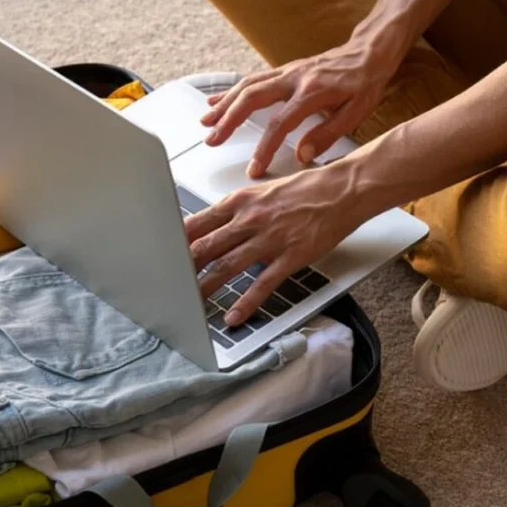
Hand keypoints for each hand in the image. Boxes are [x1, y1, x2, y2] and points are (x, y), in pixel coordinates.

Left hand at [185, 162, 371, 326]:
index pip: (197, 222)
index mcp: (241, 200)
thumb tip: (219, 225)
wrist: (343, 190)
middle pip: (206, 246)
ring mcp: (270, 239)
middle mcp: (250, 219)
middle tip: (168, 283)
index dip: (176, 241)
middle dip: (183, 267)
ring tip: (191, 303)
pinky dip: (246, 302)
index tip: (162, 254)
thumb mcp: (265, 191)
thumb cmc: (309, 189)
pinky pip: (263, 283)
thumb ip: (241, 209)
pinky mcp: (290, 256)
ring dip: (206, 286)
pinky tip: (234, 316)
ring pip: (227, 266)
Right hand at [200, 34, 401, 177]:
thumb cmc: (365, 83)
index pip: (280, 123)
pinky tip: (217, 100)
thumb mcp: (356, 114)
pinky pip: (252, 79)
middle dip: (229, 120)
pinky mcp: (284, 70)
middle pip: (252, 98)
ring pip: (247, 85)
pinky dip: (232, 90)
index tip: (254, 168)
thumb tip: (302, 155)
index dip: (264, 148)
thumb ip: (327, 135)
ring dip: (224, 104)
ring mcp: (287, 71)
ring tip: (206, 122)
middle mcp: (295, 78)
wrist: (369, 51)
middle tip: (212, 140)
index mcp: (312, 92)